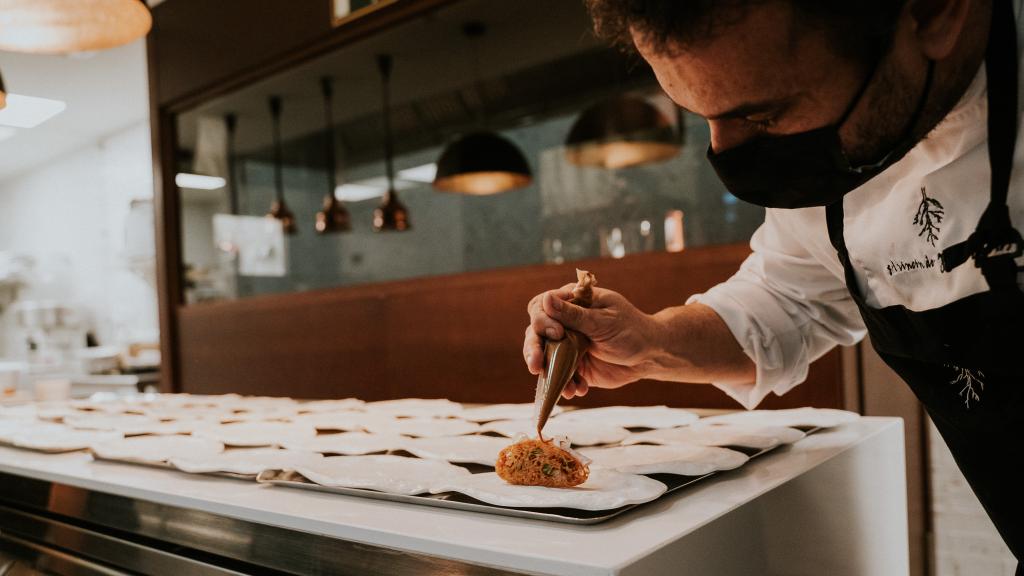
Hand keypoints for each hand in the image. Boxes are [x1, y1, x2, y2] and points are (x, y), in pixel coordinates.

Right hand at [524, 284, 659, 399]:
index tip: (557, 332)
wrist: (649, 355)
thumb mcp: (604, 321)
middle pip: (535, 333)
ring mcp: (566, 346)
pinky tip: (578, 389)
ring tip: (561, 385)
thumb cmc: (631, 329)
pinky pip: (559, 376)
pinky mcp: (573, 366)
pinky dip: (565, 385)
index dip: (542, 319)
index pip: (541, 306)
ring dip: (547, 372)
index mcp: (571, 303)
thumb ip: (574, 315)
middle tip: (536, 365)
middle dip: (533, 349)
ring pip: (543, 357)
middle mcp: (564, 323)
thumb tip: (546, 299)